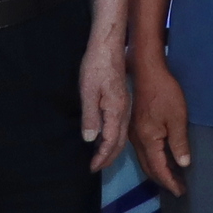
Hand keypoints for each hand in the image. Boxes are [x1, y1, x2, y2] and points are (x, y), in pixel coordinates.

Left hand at [78, 36, 130, 173]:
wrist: (109, 45)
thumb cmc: (96, 66)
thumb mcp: (88, 91)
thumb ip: (90, 116)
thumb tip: (90, 139)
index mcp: (116, 110)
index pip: (111, 141)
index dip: (102, 156)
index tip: (92, 167)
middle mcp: (124, 111)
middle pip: (120, 141)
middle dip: (108, 157)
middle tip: (96, 168)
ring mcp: (125, 105)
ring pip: (122, 134)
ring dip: (112, 148)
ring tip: (100, 157)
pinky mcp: (122, 100)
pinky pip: (120, 125)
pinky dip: (114, 137)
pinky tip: (105, 137)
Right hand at [131, 54, 192, 193]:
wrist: (147, 72)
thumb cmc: (165, 92)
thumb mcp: (177, 118)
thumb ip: (179, 143)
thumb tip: (183, 165)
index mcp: (147, 139)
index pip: (158, 168)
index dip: (170, 182)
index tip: (181, 192)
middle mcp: (137, 140)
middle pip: (149, 168)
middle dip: (163, 180)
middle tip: (178, 189)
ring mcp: (134, 133)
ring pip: (145, 160)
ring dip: (158, 171)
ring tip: (173, 177)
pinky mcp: (136, 127)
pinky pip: (144, 151)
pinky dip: (154, 160)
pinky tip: (164, 159)